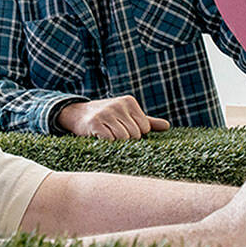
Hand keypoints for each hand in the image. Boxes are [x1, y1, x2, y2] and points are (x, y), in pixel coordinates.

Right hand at [56, 96, 170, 139]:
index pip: (145, 127)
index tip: (125, 130)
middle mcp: (118, 105)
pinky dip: (108, 144)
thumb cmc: (108, 117)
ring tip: (110, 138)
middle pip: (135, 134)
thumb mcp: (127, 115)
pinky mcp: (95, 124)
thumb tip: (167, 126)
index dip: (137, 134)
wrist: (78, 114)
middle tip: (116, 135)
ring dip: (118, 144)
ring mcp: (106, 114)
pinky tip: (103, 140)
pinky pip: (110, 140)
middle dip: (128, 140)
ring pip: (124, 139)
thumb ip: (147, 121)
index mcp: (129, 101)